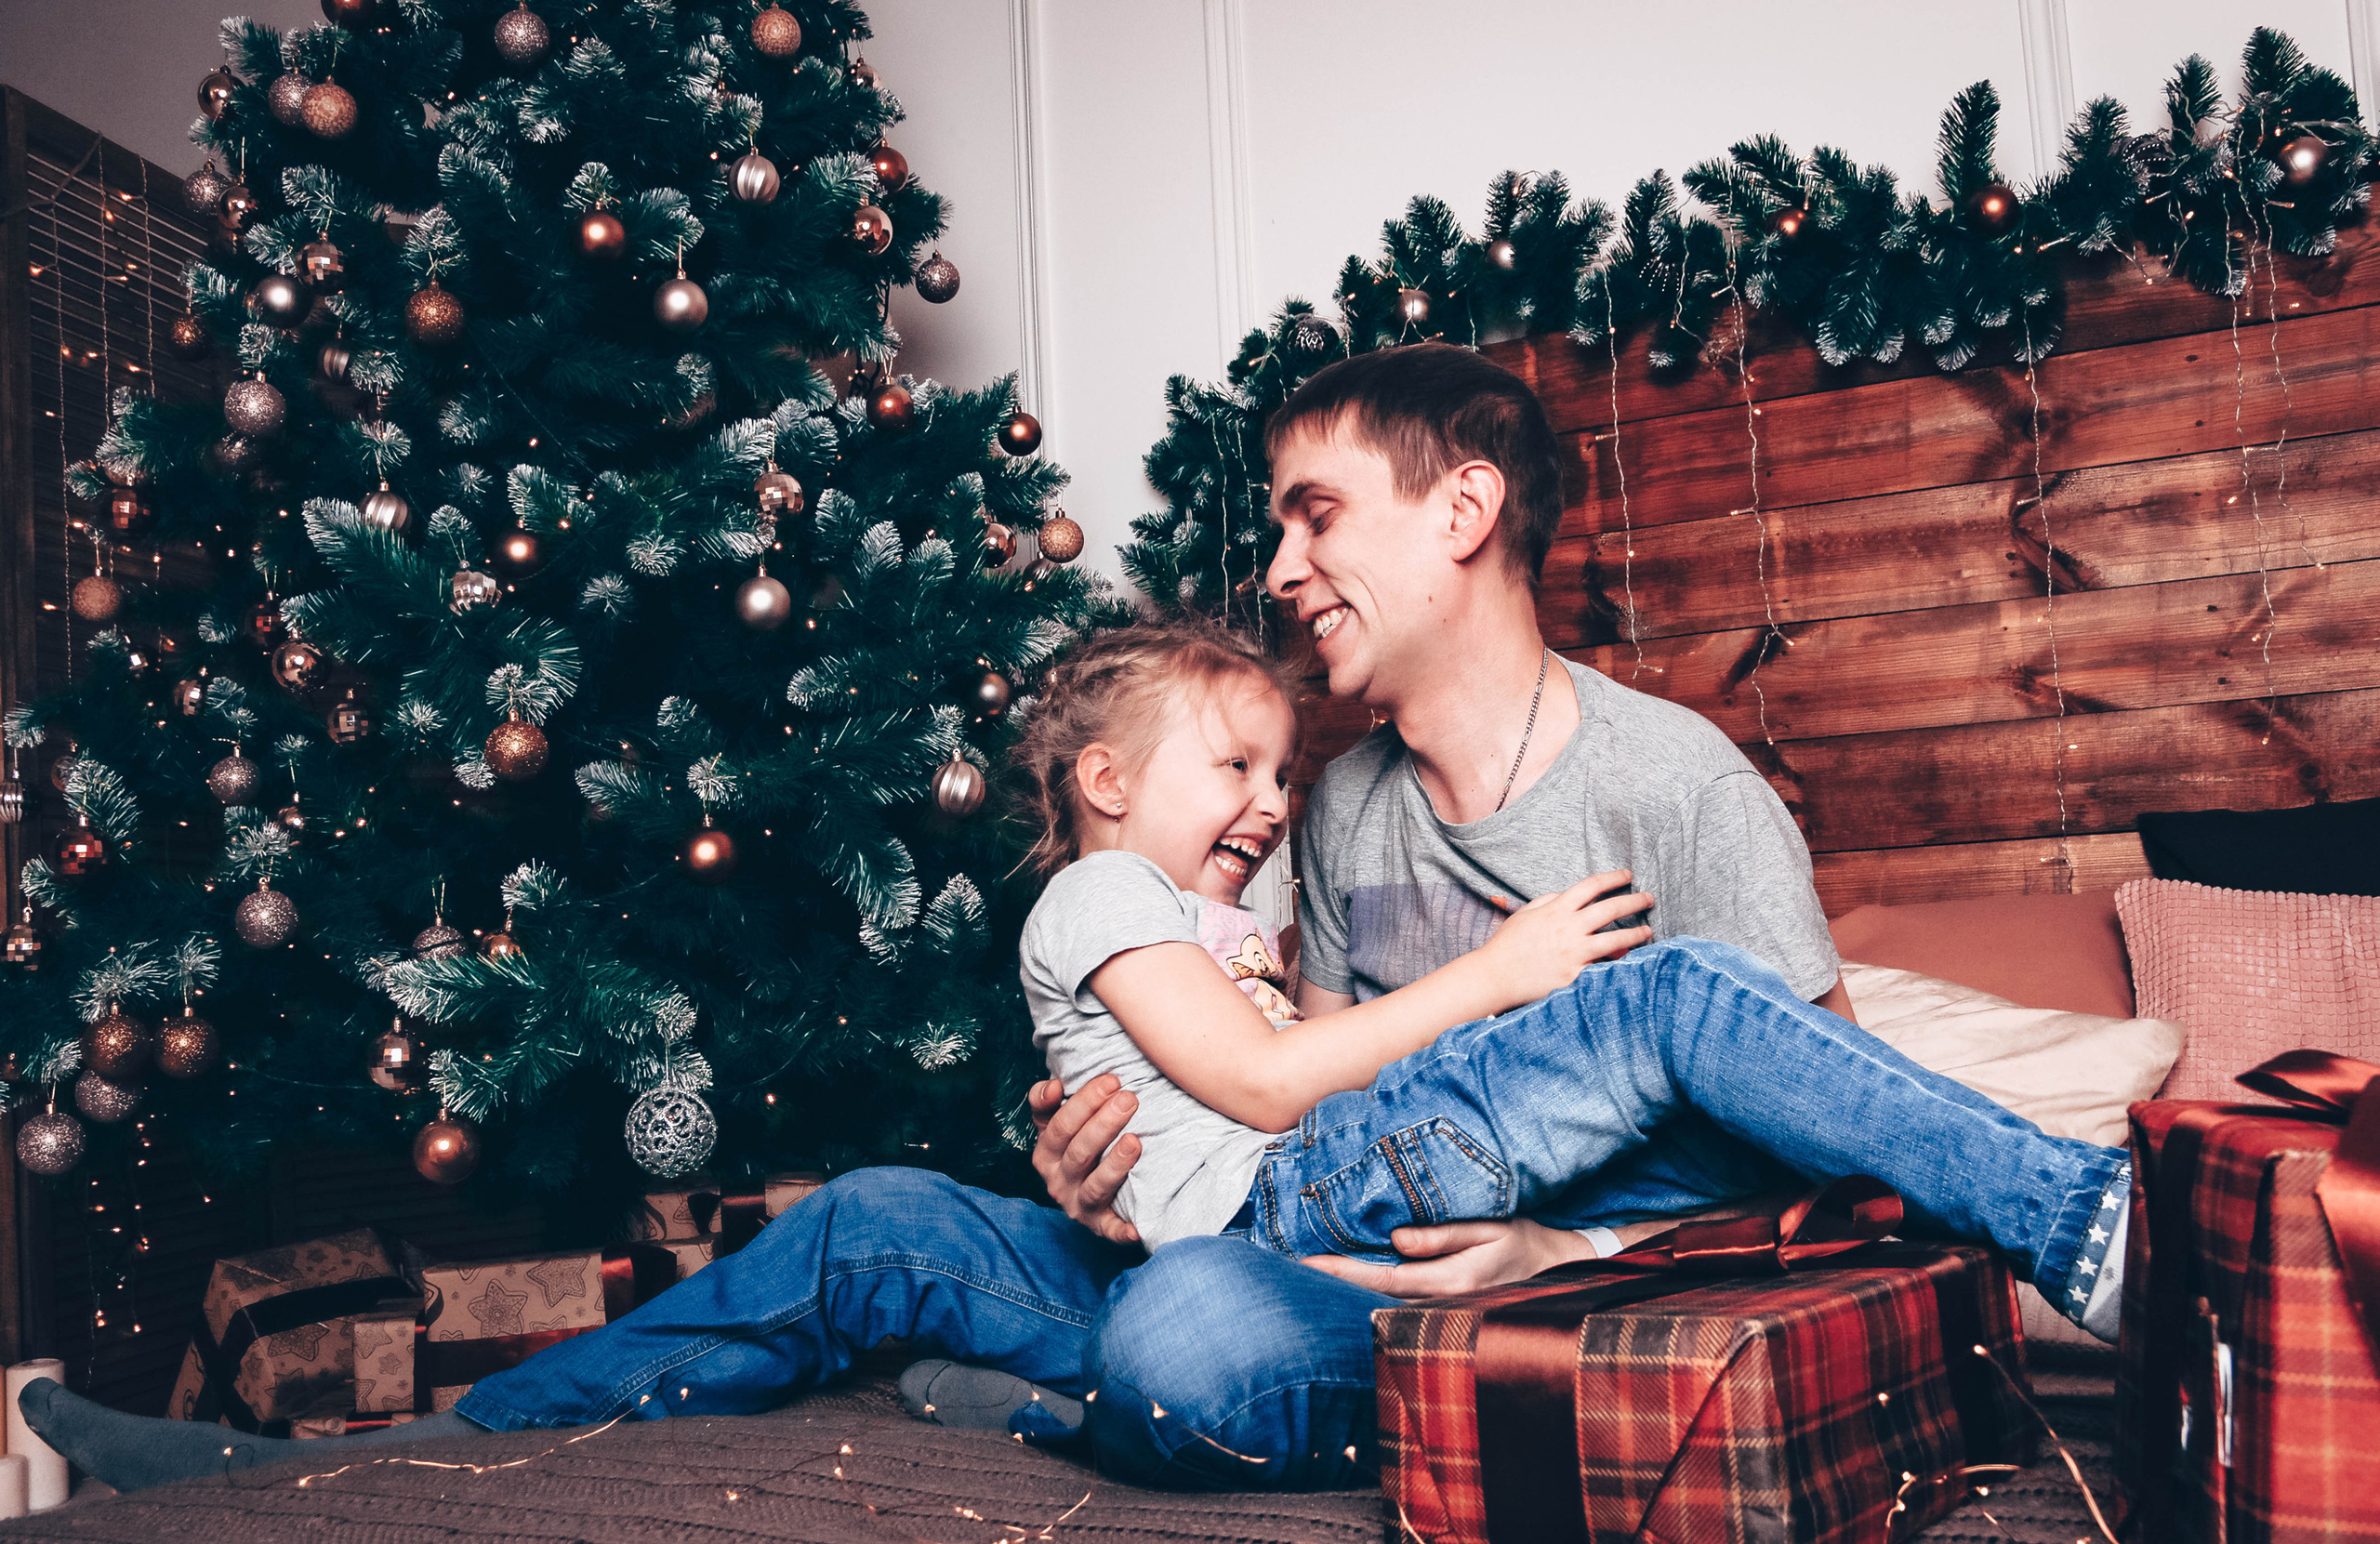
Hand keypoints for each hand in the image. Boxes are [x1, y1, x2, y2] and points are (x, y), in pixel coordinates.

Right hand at [1028, 1074, 1141, 1243]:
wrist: (1086, 1194)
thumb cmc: (1076, 1146)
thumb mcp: (1055, 1123)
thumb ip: (1047, 1102)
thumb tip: (1054, 1086)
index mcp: (1046, 1154)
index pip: (1060, 1125)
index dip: (1084, 1102)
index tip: (1111, 1080)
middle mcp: (1058, 1181)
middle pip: (1079, 1152)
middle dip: (1104, 1123)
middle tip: (1129, 1099)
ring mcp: (1078, 1205)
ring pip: (1095, 1186)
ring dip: (1115, 1164)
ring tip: (1135, 1141)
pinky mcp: (1100, 1226)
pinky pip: (1111, 1229)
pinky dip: (1122, 1230)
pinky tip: (1137, 1226)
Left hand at [1298, 1217, 1591, 1298]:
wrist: (1559, 1270)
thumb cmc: (1524, 1242)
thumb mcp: (1490, 1228)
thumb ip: (1444, 1235)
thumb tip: (1396, 1239)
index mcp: (1452, 1282)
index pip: (1382, 1279)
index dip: (1341, 1273)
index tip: (1306, 1265)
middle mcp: (1444, 1305)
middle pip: (1375, 1299)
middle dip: (1335, 1287)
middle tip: (1289, 1273)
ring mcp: (1445, 1314)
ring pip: (1385, 1306)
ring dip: (1349, 1294)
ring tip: (1309, 1279)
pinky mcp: (1446, 1312)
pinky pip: (1400, 1306)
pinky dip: (1371, 1296)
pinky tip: (1349, 1288)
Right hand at [1480, 869, 1654, 1008]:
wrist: (1495, 976)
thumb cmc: (1507, 944)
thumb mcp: (1525, 913)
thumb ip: (1548, 900)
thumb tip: (1566, 895)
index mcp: (1557, 909)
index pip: (1592, 886)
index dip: (1613, 878)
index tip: (1628, 875)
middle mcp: (1569, 928)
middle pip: (1611, 908)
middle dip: (1635, 901)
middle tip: (1649, 898)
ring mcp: (1574, 953)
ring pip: (1616, 939)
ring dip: (1636, 934)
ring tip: (1648, 931)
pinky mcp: (1576, 976)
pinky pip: (1605, 968)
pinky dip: (1619, 964)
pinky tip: (1631, 962)